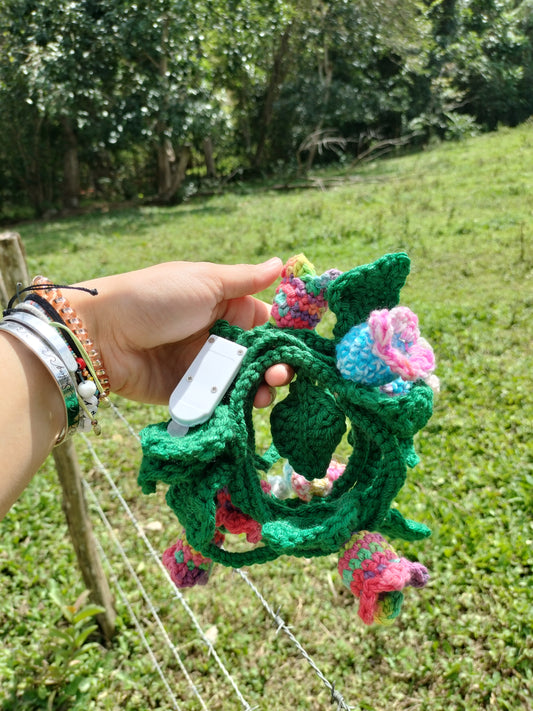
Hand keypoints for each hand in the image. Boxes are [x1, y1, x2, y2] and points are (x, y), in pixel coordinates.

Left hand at [72, 258, 292, 404]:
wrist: (103, 335)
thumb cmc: (154, 298)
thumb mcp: (203, 281)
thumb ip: (245, 280)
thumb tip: (281, 263)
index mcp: (224, 305)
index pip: (266, 322)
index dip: (286, 334)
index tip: (303, 346)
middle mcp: (217, 336)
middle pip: (259, 356)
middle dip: (276, 365)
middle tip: (282, 374)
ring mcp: (204, 366)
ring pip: (244, 380)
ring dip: (261, 386)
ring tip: (266, 390)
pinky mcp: (190, 392)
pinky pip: (221, 400)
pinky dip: (237, 403)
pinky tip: (249, 403)